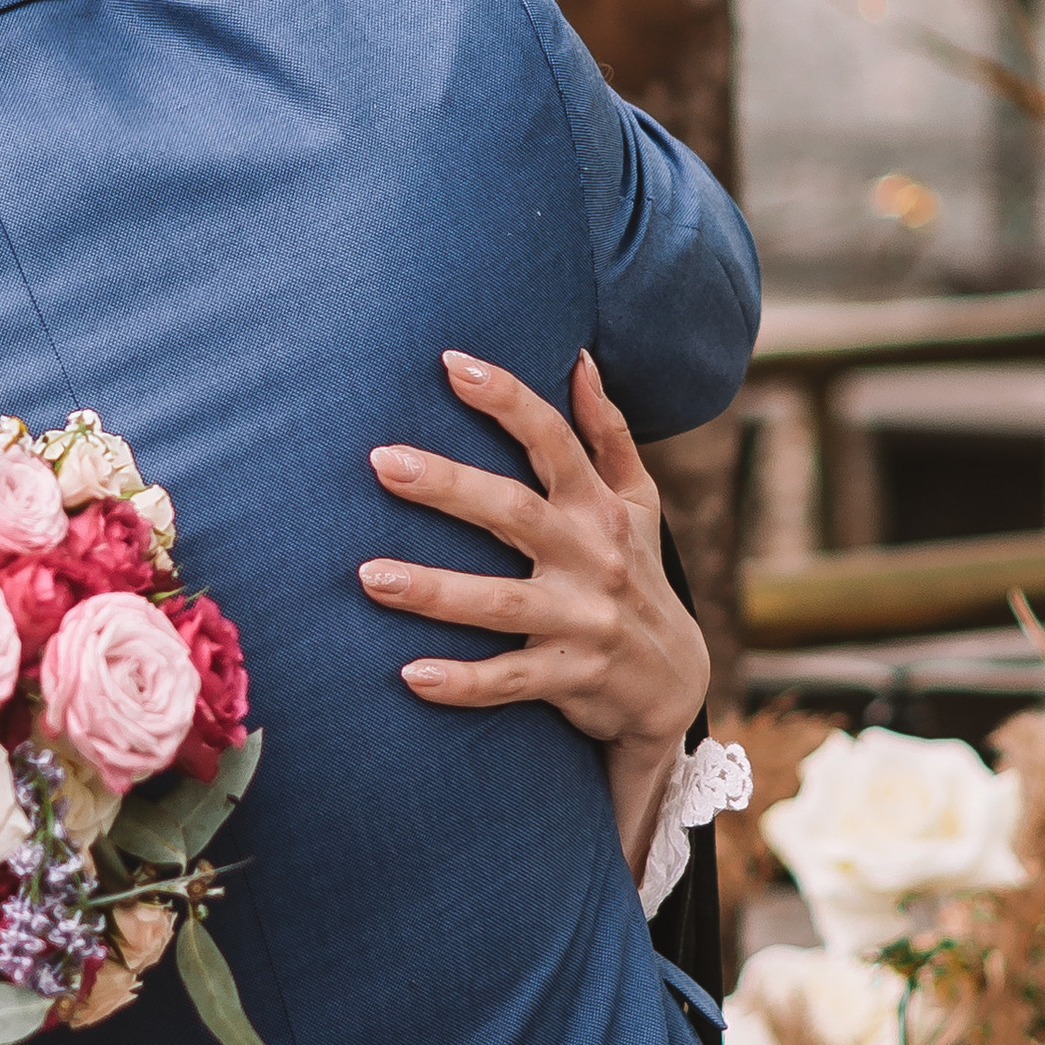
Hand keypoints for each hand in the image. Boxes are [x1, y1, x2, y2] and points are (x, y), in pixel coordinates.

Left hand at [359, 349, 710, 752]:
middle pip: (515, 512)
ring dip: (435, 591)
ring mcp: (582, 621)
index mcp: (599, 509)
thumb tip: (581, 360)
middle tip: (381, 460)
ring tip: (369, 576)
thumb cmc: (638, 574)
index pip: (554, 441)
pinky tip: (410, 674)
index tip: (453, 363)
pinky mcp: (570, 678)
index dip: (508, 400)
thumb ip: (607, 433)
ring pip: (501, 603)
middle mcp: (593, 559)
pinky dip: (463, 682)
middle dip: (449, 486)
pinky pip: (509, 679)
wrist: (675, 684)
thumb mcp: (637, 503)